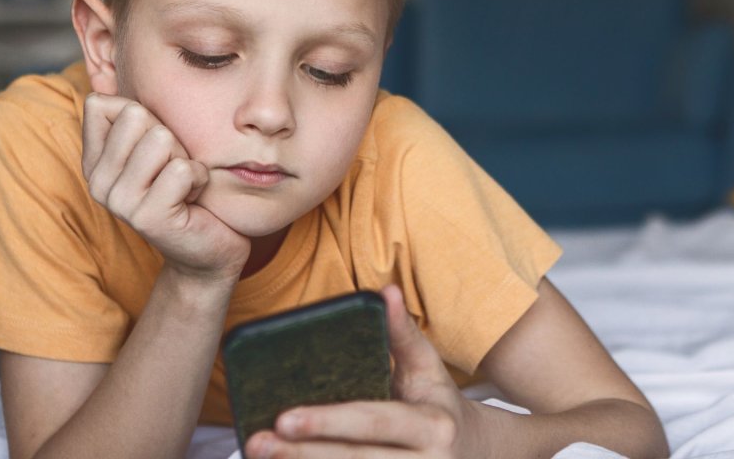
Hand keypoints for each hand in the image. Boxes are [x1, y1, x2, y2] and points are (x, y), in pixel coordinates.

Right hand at [82, 93, 249, 279]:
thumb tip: (110, 80)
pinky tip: (194, 199)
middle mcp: (98, 183)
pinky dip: (199, 178)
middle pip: (136, 115)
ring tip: (184, 185)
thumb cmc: (186, 191)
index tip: (156, 149)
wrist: (208, 250)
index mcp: (94, 163)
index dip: (143, 117)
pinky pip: (182, 169)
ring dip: (186, 159)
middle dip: (170, 138)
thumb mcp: (159, 149)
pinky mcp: (148, 217)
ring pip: (160, 139)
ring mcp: (120, 202)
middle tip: (175, 171)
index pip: (101, 104)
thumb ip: (135, 120)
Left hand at [245, 285, 484, 458]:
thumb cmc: (439, 405)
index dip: (330, 422)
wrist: (474, 454)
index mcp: (433, 426)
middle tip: (258, 441)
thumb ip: (403, 333)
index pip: (376, 422)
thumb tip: (384, 290)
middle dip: (304, 453)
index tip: (285, 417)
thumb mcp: (428, 368)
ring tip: (260, 455)